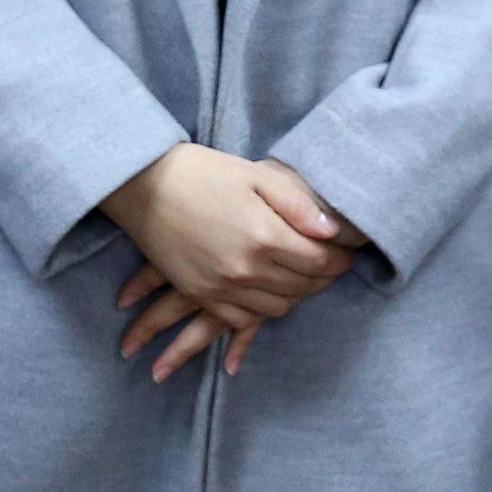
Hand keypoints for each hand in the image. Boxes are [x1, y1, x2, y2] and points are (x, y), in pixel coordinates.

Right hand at [109, 156, 364, 382]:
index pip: (319, 262)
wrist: (144, 186)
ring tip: (304, 277)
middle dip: (324, 277)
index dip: (340, 259)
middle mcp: (245, 268)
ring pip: (278, 307)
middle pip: (303, 287)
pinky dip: (263, 310)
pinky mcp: (201, 295)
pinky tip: (269, 292)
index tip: (347, 252)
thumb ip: (298, 204)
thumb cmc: (203, 173)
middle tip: (333, 265)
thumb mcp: (255, 175)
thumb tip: (333, 230)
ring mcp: (221, 287)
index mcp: (263, 235)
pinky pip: (244, 319)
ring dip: (298, 295)